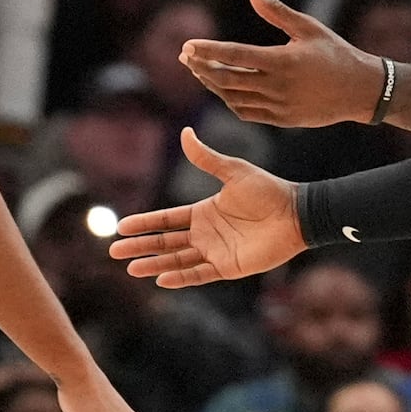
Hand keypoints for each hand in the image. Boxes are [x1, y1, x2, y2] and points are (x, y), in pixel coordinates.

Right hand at [109, 127, 308, 286]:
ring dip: (155, 264)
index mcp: (204, 212)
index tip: (122, 226)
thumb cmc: (268, 190)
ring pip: (177, 260)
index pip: (167, 219)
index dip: (145, 223)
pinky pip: (199, 274)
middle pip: (166, 242)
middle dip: (141, 246)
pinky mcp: (228, 267)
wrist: (295, 213)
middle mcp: (206, 234)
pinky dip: (181, 278)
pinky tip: (161, 279)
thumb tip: (185, 132)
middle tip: (115, 251)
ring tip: (132, 268)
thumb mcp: (233, 171)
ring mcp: (216, 252)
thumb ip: (206, 158)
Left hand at [179, 0, 384, 126]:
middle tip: (187, 57)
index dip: (208, 50)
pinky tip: (223, 88)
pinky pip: (247, 112)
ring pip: (233, 98)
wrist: (360, 90)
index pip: (235, 55)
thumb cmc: (335, 52)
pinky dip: (230, 101)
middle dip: (202, 67)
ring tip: (201, 70)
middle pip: (227, 79)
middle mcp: (278, 86)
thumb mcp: (308, 27)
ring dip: (213, 85)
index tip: (188, 45)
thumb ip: (275, 10)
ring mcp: (279, 106)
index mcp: (283, 61)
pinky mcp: (282, 119)